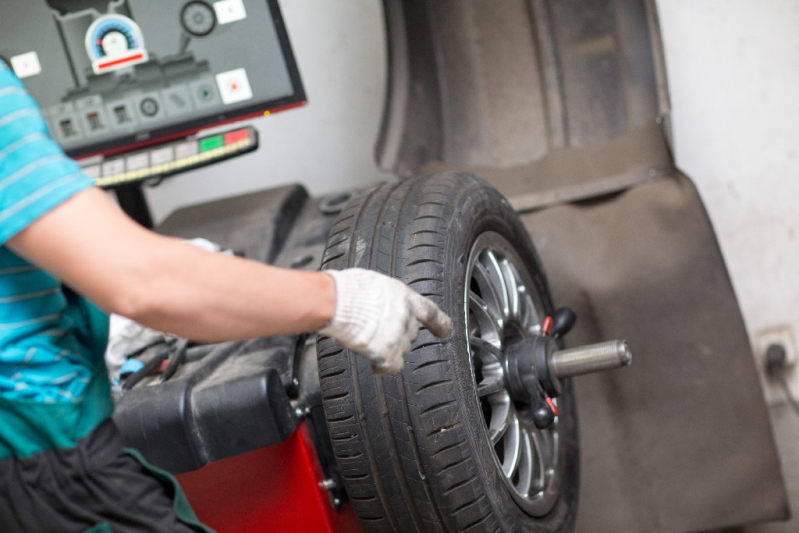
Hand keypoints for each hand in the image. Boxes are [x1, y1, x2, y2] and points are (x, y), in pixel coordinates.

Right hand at [319, 269, 452, 373]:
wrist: (336, 301)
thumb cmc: (346, 289)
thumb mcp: (374, 284)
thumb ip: (386, 298)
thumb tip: (382, 303)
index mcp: (404, 297)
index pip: (431, 312)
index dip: (440, 324)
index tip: (446, 331)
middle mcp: (406, 316)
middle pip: (412, 334)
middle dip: (399, 336)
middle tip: (378, 332)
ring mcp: (399, 336)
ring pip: (402, 350)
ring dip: (389, 349)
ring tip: (369, 341)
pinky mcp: (388, 352)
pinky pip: (392, 366)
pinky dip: (383, 367)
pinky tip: (375, 365)